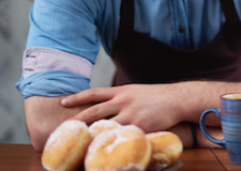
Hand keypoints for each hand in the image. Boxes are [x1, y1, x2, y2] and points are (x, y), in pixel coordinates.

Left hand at [61, 84, 182, 131]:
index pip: (94, 93)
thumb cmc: (158, 96)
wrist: (178, 99)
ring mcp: (131, 114)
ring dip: (91, 134)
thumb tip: (109, 106)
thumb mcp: (137, 91)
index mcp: (122, 91)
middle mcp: (123, 101)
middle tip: (63, 128)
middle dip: (77, 120)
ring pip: (105, 125)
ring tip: (78, 143)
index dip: (78, 97)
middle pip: (94, 110)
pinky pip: (122, 136)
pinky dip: (112, 143)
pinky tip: (104, 150)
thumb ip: (122, 98)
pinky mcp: (140, 126)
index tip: (63, 103)